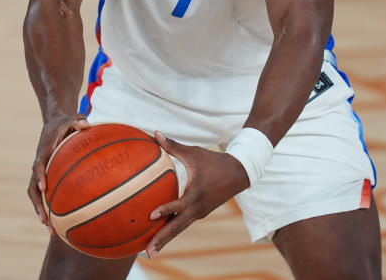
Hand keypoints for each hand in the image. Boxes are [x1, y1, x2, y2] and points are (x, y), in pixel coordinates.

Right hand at [27, 114, 89, 229]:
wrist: (53, 124)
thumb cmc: (64, 123)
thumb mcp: (71, 118)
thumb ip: (78, 120)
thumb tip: (87, 124)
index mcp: (43, 153)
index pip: (38, 167)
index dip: (39, 177)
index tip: (43, 187)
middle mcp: (38, 166)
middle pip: (33, 190)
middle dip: (38, 206)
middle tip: (45, 221)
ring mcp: (40, 174)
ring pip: (37, 197)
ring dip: (42, 213)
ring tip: (51, 230)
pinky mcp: (46, 178)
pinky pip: (46, 196)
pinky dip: (51, 208)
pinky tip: (63, 222)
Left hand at [144, 131, 250, 257]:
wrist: (238, 173)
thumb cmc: (213, 161)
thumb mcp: (193, 153)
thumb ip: (173, 146)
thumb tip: (154, 133)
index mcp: (196, 194)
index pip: (178, 204)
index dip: (165, 210)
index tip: (150, 216)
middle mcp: (197, 208)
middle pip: (177, 227)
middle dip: (162, 240)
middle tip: (147, 252)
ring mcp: (199, 213)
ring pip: (179, 228)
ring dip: (165, 239)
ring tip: (150, 252)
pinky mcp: (199, 214)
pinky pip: (182, 224)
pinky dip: (171, 231)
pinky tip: (159, 236)